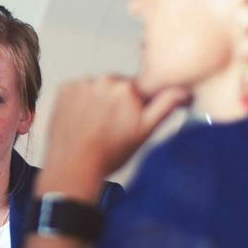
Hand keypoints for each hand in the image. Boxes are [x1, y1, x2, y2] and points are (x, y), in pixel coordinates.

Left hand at [44, 75, 188, 180]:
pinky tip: (80, 120)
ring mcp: (82, 83)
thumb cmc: (108, 154)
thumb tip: (183, 90)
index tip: (126, 120)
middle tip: (109, 127)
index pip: (137, 89)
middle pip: (115, 87)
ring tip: (93, 126)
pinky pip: (77, 90)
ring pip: (96, 88)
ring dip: (96, 101)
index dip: (133, 106)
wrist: (73, 167)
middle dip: (115, 102)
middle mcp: (104, 80)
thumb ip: (165, 106)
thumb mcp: (145, 132)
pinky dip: (78, 101)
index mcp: (128, 88)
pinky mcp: (64, 88)